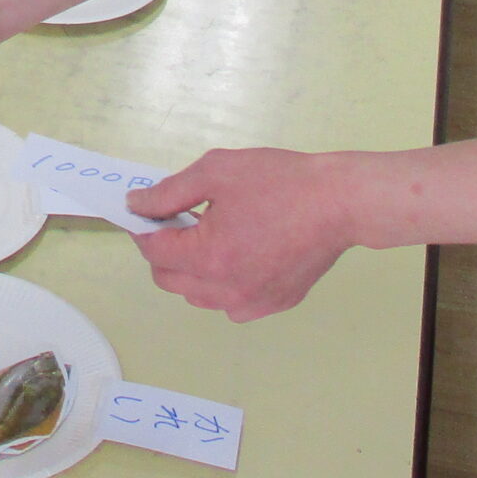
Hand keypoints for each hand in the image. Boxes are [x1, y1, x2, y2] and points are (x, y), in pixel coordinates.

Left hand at [128, 148, 356, 321]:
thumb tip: (136, 205)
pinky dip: (223, 282)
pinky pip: (231, 302)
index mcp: (209, 257)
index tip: (147, 212)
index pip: (154, 252)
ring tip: (213, 234)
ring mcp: (253, 303)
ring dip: (192, 269)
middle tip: (180, 220)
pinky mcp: (275, 304)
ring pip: (198, 295)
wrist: (340, 203)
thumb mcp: (216, 172)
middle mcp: (227, 290)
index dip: (144, 229)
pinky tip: (241, 252)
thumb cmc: (280, 182)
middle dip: (164, 251)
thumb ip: (169, 193)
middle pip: (169, 280)